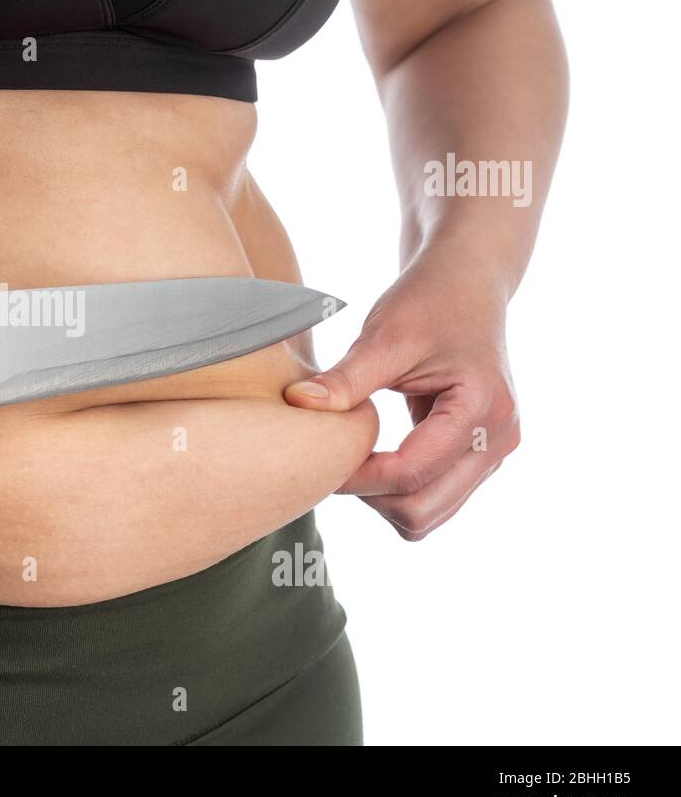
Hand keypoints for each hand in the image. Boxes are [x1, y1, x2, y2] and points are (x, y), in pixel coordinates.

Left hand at [283, 257, 520, 539]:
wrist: (467, 282)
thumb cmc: (428, 300)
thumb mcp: (384, 335)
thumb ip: (346, 378)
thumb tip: (297, 404)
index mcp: (481, 408)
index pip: (409, 473)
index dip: (355, 477)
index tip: (316, 460)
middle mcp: (499, 439)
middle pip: (422, 510)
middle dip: (370, 497)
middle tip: (331, 462)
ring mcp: (495, 451)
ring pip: (430, 515)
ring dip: (384, 500)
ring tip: (353, 457)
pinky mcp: (481, 455)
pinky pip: (436, 499)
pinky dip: (400, 491)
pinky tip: (373, 457)